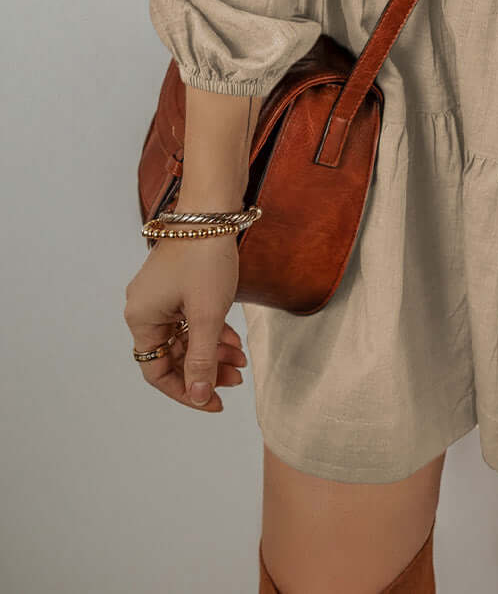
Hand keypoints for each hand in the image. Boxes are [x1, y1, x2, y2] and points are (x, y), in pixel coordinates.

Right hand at [124, 232, 245, 409]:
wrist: (214, 210)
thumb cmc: (206, 259)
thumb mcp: (207, 315)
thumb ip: (201, 359)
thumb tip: (198, 397)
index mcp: (142, 318)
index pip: (157, 371)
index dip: (186, 391)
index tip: (213, 402)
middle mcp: (144, 308)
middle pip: (173, 355)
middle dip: (205, 369)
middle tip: (235, 379)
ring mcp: (160, 295)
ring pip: (184, 337)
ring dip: (211, 350)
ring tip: (240, 359)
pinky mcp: (175, 283)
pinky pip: (189, 318)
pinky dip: (210, 330)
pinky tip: (234, 339)